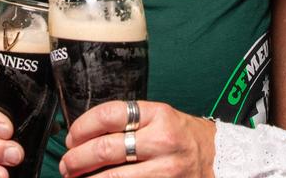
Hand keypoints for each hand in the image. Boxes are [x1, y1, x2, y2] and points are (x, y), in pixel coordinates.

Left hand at [60, 101, 214, 177]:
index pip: (109, 115)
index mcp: (157, 115)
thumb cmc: (182, 136)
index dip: (82, 127)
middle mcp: (162, 140)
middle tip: (67, 163)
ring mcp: (166, 169)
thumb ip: (128, 122)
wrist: (219, 158)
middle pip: (106, 148)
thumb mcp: (160, 118)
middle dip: (77, 158)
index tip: (71, 137)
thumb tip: (84, 134)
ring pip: (114, 177)